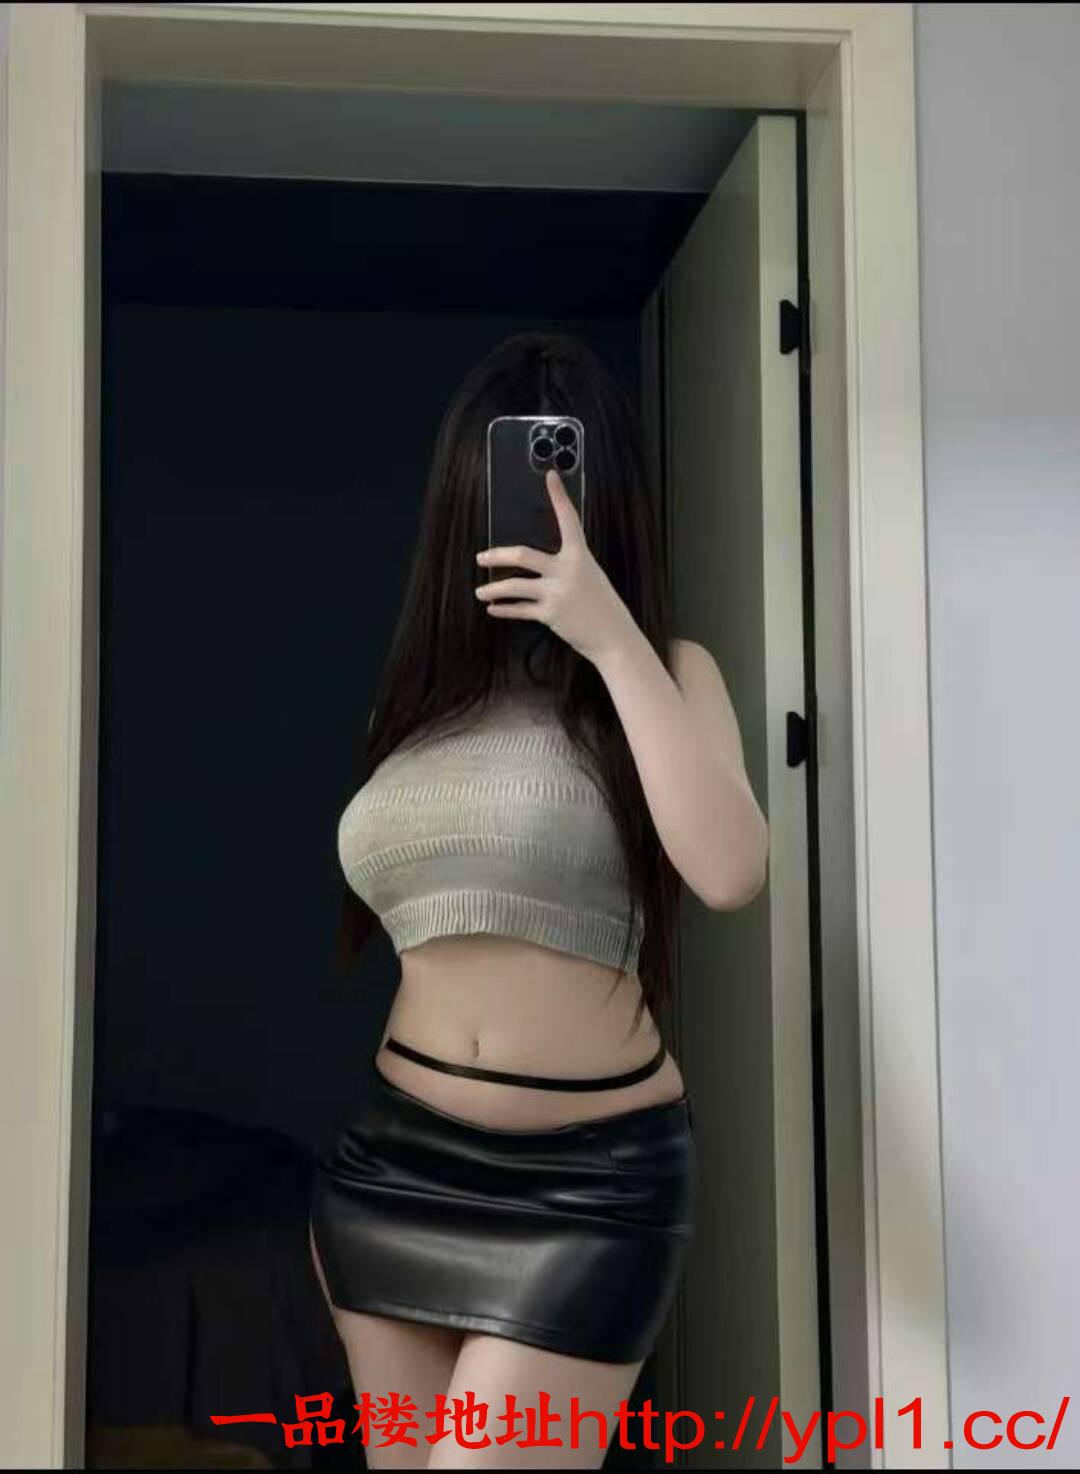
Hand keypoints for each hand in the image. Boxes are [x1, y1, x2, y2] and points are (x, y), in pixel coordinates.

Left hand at [475, 468, 635, 665]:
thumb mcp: (591, 576)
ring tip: (481, 592)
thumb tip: (541, 564)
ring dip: (493, 590)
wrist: (613, 636)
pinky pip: (520, 610)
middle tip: (482, 557)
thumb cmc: (603, 606)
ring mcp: (556, 593)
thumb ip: (568, 566)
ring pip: (514, 586)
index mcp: (580, 556)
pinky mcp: (549, 614)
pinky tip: (494, 609)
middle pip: (523, 555)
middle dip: (498, 555)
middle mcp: (566, 570)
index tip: (550, 477)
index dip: (559, 496)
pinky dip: (504, 610)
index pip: (568, 520)